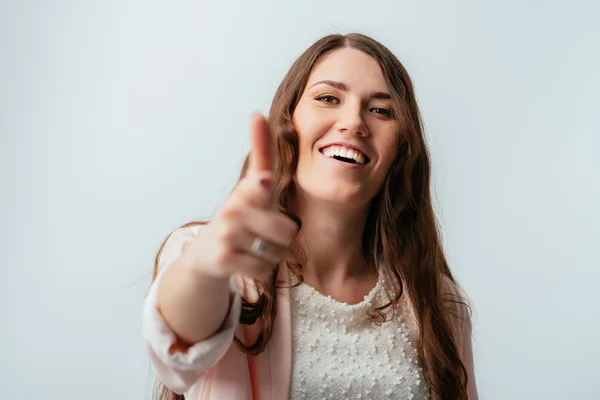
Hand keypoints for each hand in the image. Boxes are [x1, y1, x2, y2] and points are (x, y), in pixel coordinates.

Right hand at [186, 114, 298, 278]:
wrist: (207, 252)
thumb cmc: (240, 215)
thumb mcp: (253, 185)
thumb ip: (262, 155)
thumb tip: (257, 114)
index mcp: (248, 189)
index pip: (259, 178)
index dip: (262, 182)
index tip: (262, 166)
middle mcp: (234, 208)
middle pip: (287, 231)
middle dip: (283, 239)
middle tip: (264, 234)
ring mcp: (226, 233)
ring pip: (276, 253)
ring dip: (271, 255)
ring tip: (253, 246)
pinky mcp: (223, 258)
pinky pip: (263, 269)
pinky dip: (261, 269)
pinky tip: (245, 261)